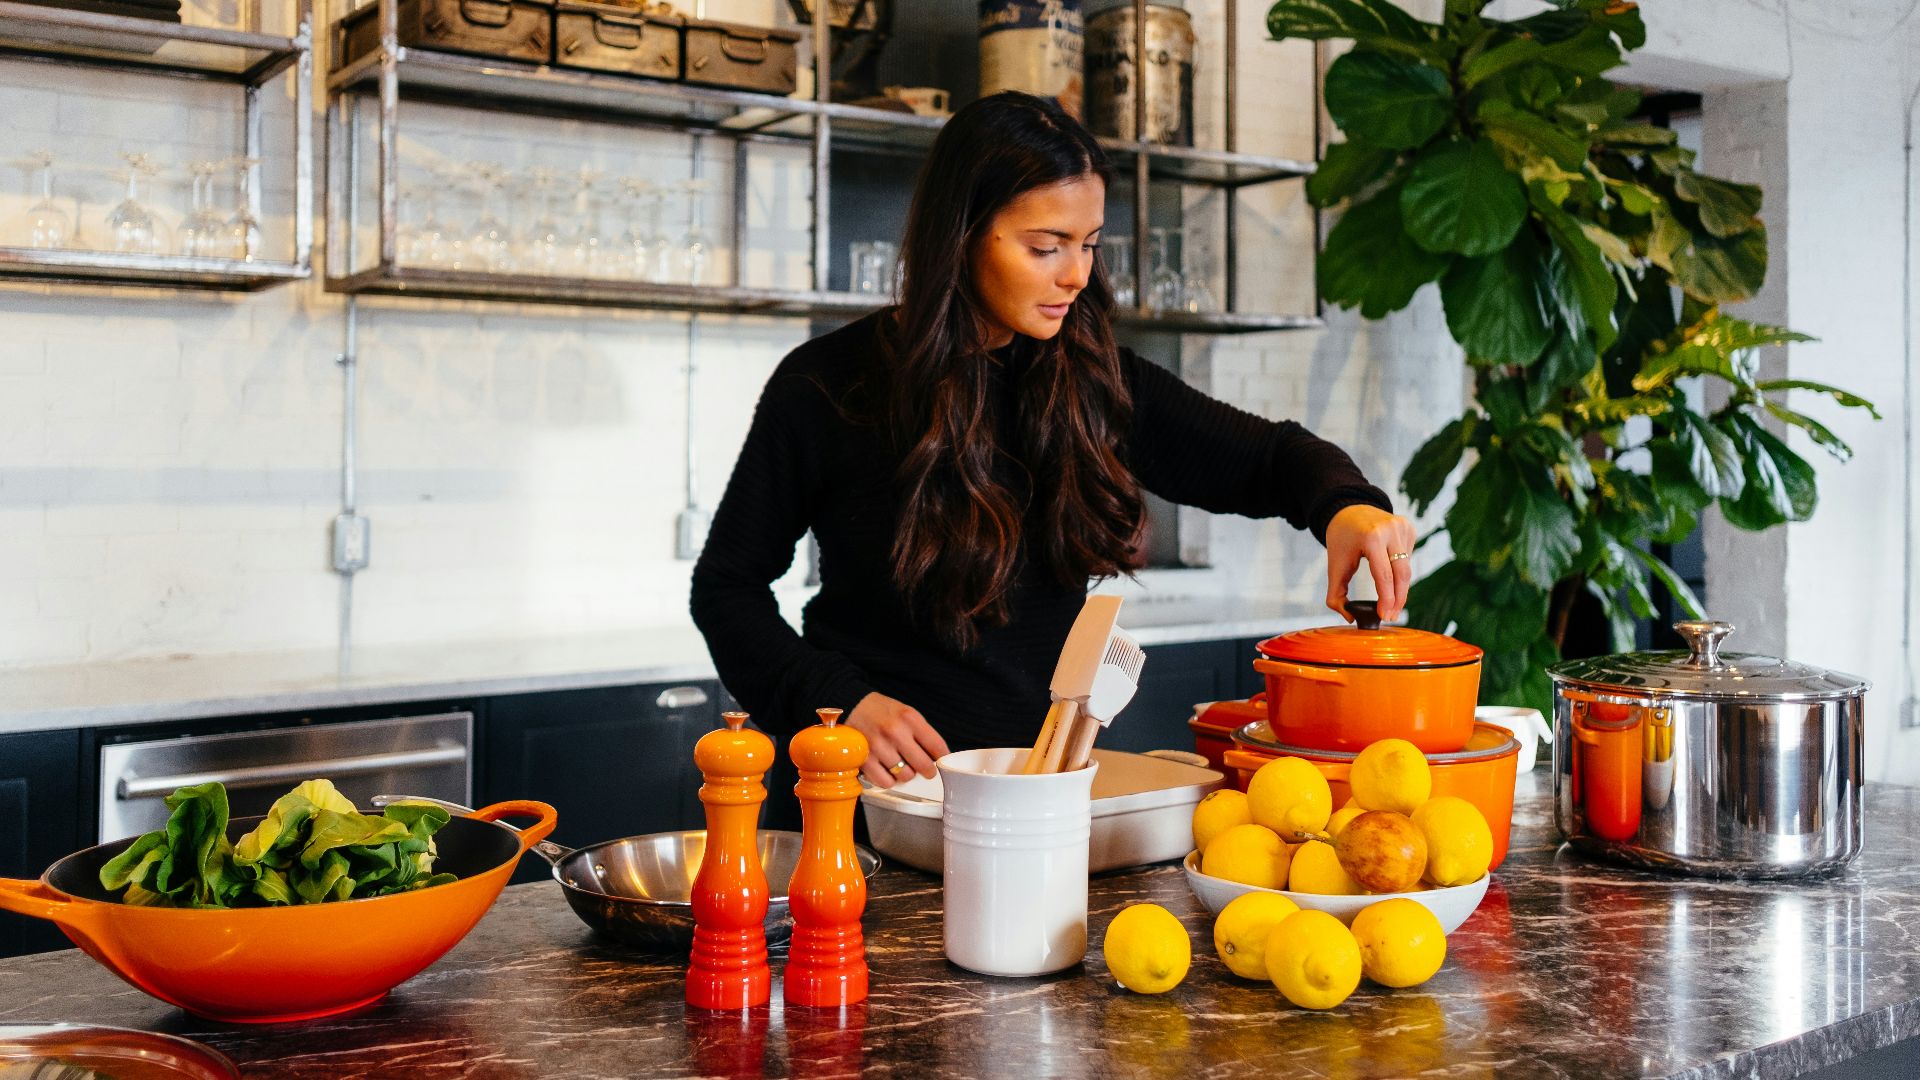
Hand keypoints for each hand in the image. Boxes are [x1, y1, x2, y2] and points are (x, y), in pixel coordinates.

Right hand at [846, 692, 950, 788]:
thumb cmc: (880, 711)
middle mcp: (894, 732)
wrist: (851, 706)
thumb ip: (921, 732)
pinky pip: (886, 782)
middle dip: (928, 770)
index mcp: (909, 718)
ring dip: (906, 774)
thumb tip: (936, 757)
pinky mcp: (864, 760)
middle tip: (925, 769)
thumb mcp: (905, 712)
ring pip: (906, 776)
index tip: (941, 760)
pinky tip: (888, 771)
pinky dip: (889, 780)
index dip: (942, 757)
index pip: (936, 746)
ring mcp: (879, 747)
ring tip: (901, 765)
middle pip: (924, 765)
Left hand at [1325, 504, 1417, 622]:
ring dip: (1400, 587)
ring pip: (1407, 568)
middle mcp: (1390, 530)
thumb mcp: (1335, 565)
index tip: (1384, 616)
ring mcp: (1402, 527)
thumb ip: (1335, 595)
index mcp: (1371, 537)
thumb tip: (1350, 617)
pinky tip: (1390, 570)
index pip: (1384, 576)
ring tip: (1390, 600)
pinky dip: (1400, 570)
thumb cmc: (1342, 539)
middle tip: (1392, 616)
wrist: (1349, 510)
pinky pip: (1408, 557)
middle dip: (1398, 599)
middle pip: (1402, 574)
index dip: (1387, 599)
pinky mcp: (1409, 528)